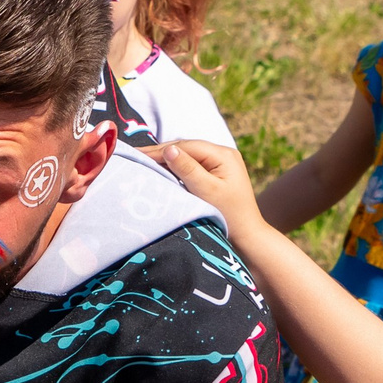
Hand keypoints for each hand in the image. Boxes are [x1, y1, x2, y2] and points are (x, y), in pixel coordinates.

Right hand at [143, 140, 261, 234]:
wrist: (247, 235)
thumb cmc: (229, 215)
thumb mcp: (207, 191)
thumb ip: (188, 169)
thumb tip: (168, 149)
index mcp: (224, 155)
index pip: (187, 146)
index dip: (161, 149)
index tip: (138, 154)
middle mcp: (223, 154)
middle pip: (187, 148)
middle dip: (161, 151)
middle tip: (135, 155)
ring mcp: (220, 163)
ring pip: (187, 155)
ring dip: (166, 158)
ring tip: (143, 160)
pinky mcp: (215, 173)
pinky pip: (191, 165)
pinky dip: (175, 167)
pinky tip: (160, 169)